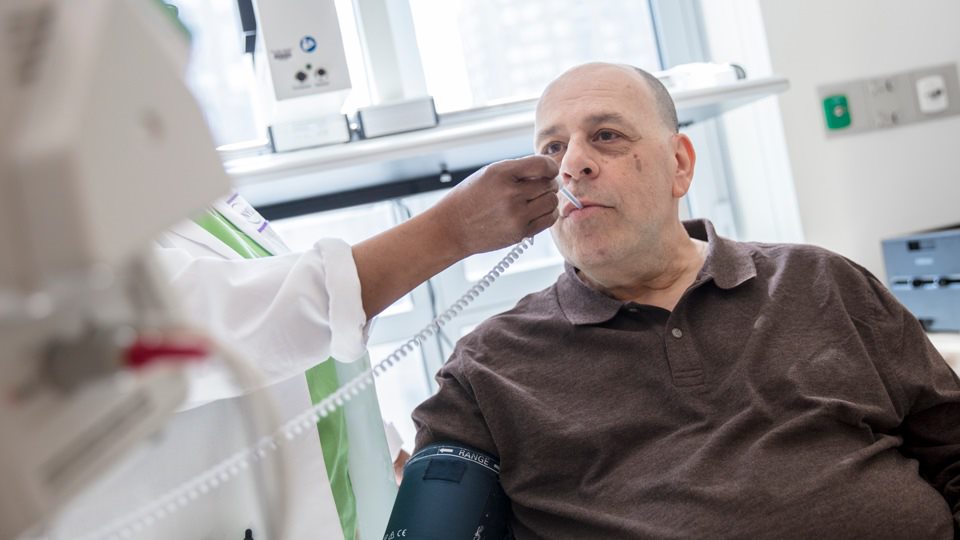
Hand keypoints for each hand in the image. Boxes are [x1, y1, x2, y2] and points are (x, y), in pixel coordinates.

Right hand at [432, 155, 559, 255]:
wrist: (453, 227)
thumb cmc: (472, 197)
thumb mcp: (490, 173)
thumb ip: (518, 169)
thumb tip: (549, 170)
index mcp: (501, 173)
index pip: (542, 165)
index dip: (550, 167)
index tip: (547, 170)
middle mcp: (510, 194)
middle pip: (549, 184)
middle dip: (548, 183)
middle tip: (540, 186)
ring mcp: (516, 215)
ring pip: (552, 201)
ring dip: (548, 198)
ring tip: (537, 199)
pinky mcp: (520, 232)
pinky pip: (548, 219)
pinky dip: (548, 213)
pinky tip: (538, 211)